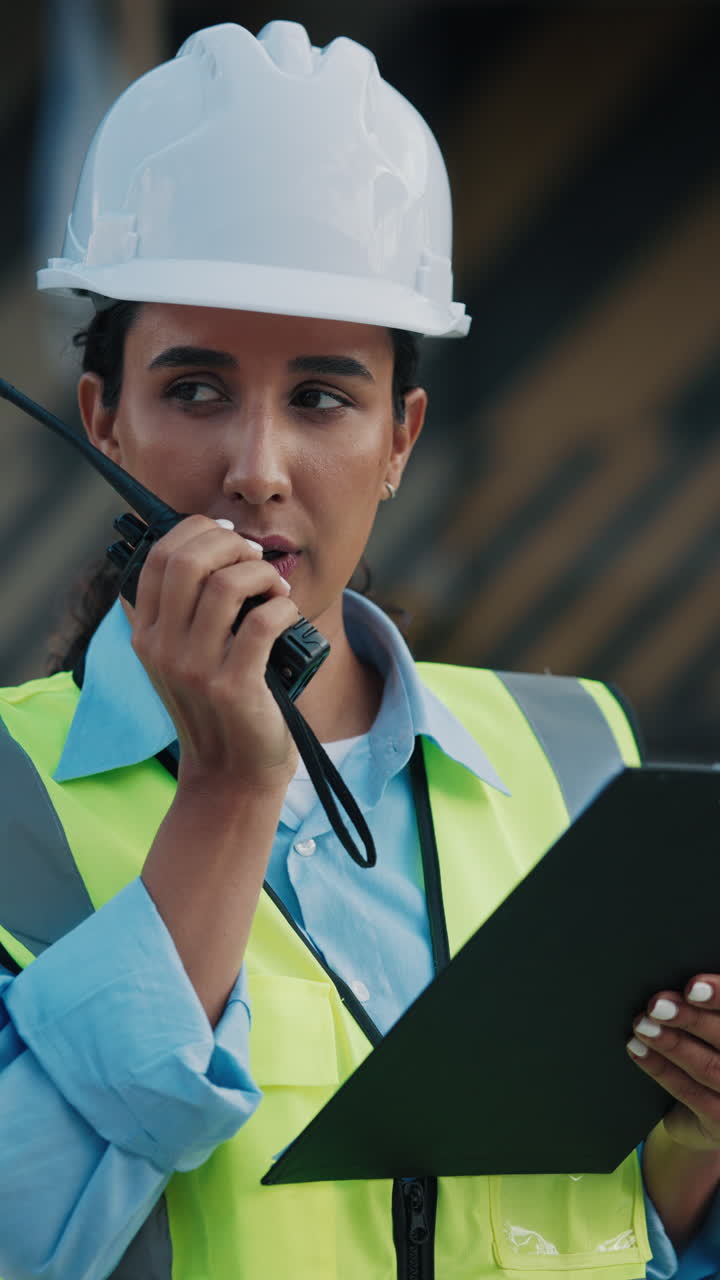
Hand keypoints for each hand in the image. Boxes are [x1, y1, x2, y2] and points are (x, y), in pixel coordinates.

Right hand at [129, 514, 299, 790]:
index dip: (197, 532)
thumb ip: (185, 610)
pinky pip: (261, 622)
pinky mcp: (233, 686)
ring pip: (226, 586)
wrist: (231, 773)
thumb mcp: (183, 657)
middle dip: (231, 545)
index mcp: (146, 633)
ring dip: (262, 575)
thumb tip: (215, 544)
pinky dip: (282, 608)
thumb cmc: (218, 705)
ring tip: (276, 590)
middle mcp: (162, 648)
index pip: (159, 556)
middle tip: (256, 560)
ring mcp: (195, 669)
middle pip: (187, 561)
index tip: (230, 539)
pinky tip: (287, 616)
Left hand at [628, 975, 719, 1150]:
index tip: (692, 987)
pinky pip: (690, 1093)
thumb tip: (671, 985)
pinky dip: (661, 1069)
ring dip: (671, 1044)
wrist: (705, 1110)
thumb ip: (702, 1007)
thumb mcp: (709, 1026)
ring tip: (642, 1025)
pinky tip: (638, 1049)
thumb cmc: (707, 1049)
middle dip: (692, 1020)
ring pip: (709, 1068)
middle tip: (657, 1005)